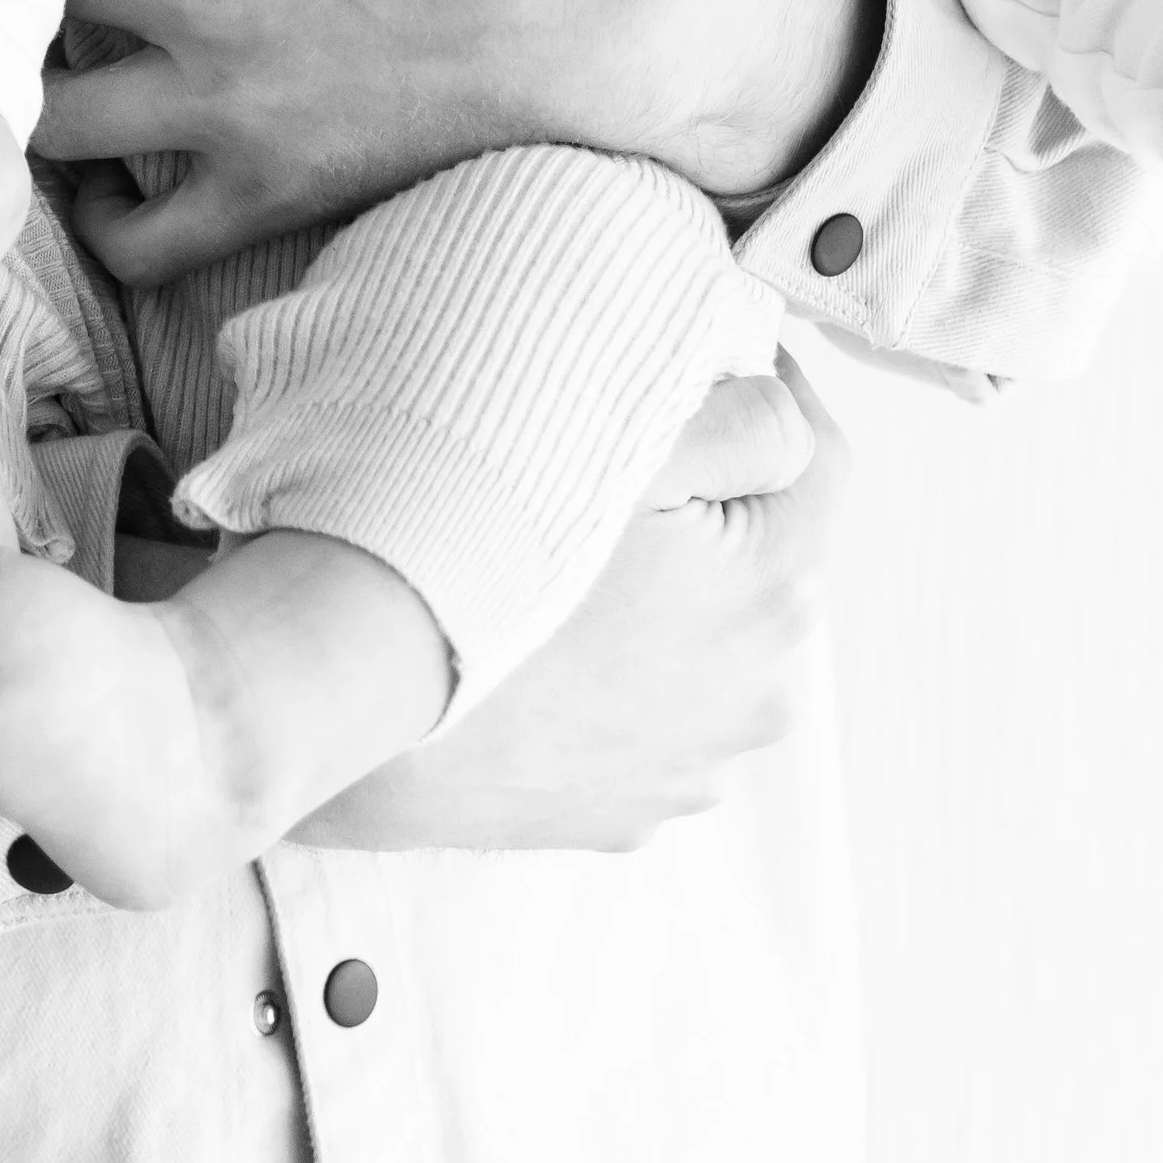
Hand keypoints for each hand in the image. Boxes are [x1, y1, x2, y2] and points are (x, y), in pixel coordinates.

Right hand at [290, 361, 844, 850]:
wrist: (340, 702)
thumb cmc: (477, 555)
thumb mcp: (614, 443)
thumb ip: (738, 414)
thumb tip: (785, 402)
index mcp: (776, 587)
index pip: (822, 455)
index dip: (767, 386)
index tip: (704, 353)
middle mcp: (760, 692)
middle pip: (763, 549)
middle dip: (712, 494)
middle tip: (606, 454)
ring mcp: (692, 765)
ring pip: (706, 632)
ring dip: (668, 589)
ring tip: (566, 553)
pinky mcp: (628, 810)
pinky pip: (648, 707)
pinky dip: (617, 669)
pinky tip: (543, 638)